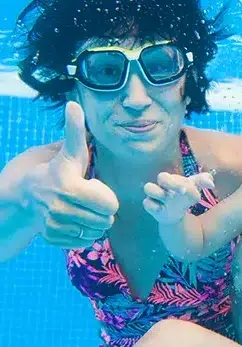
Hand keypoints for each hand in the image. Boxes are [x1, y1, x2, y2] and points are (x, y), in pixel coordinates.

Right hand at [27, 102, 118, 247]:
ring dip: (94, 223)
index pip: (110, 204)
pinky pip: (83, 242)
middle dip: (103, 211)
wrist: (25, 195)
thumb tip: (74, 104)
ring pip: (96, 233)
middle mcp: (61, 208)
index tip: (93, 186)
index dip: (107, 196)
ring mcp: (56, 225)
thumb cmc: (57, 170)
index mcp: (70, 187)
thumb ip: (75, 132)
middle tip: (90, 200)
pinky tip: (74, 221)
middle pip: (105, 220)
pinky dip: (83, 235)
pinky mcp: (53, 238)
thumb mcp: (68, 152)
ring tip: (82, 210)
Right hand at [143, 171, 214, 224]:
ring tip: (169, 198)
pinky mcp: (152, 207)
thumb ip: (203, 182)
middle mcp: (162, 185)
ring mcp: (155, 196)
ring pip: (149, 187)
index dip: (177, 180)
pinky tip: (162, 209)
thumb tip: (212, 184)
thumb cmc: (185, 196)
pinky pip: (146, 203)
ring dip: (159, 192)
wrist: (175, 213)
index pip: (172, 174)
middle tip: (182, 192)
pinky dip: (154, 206)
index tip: (188, 189)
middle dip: (171, 183)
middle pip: (161, 177)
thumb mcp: (195, 188)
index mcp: (172, 179)